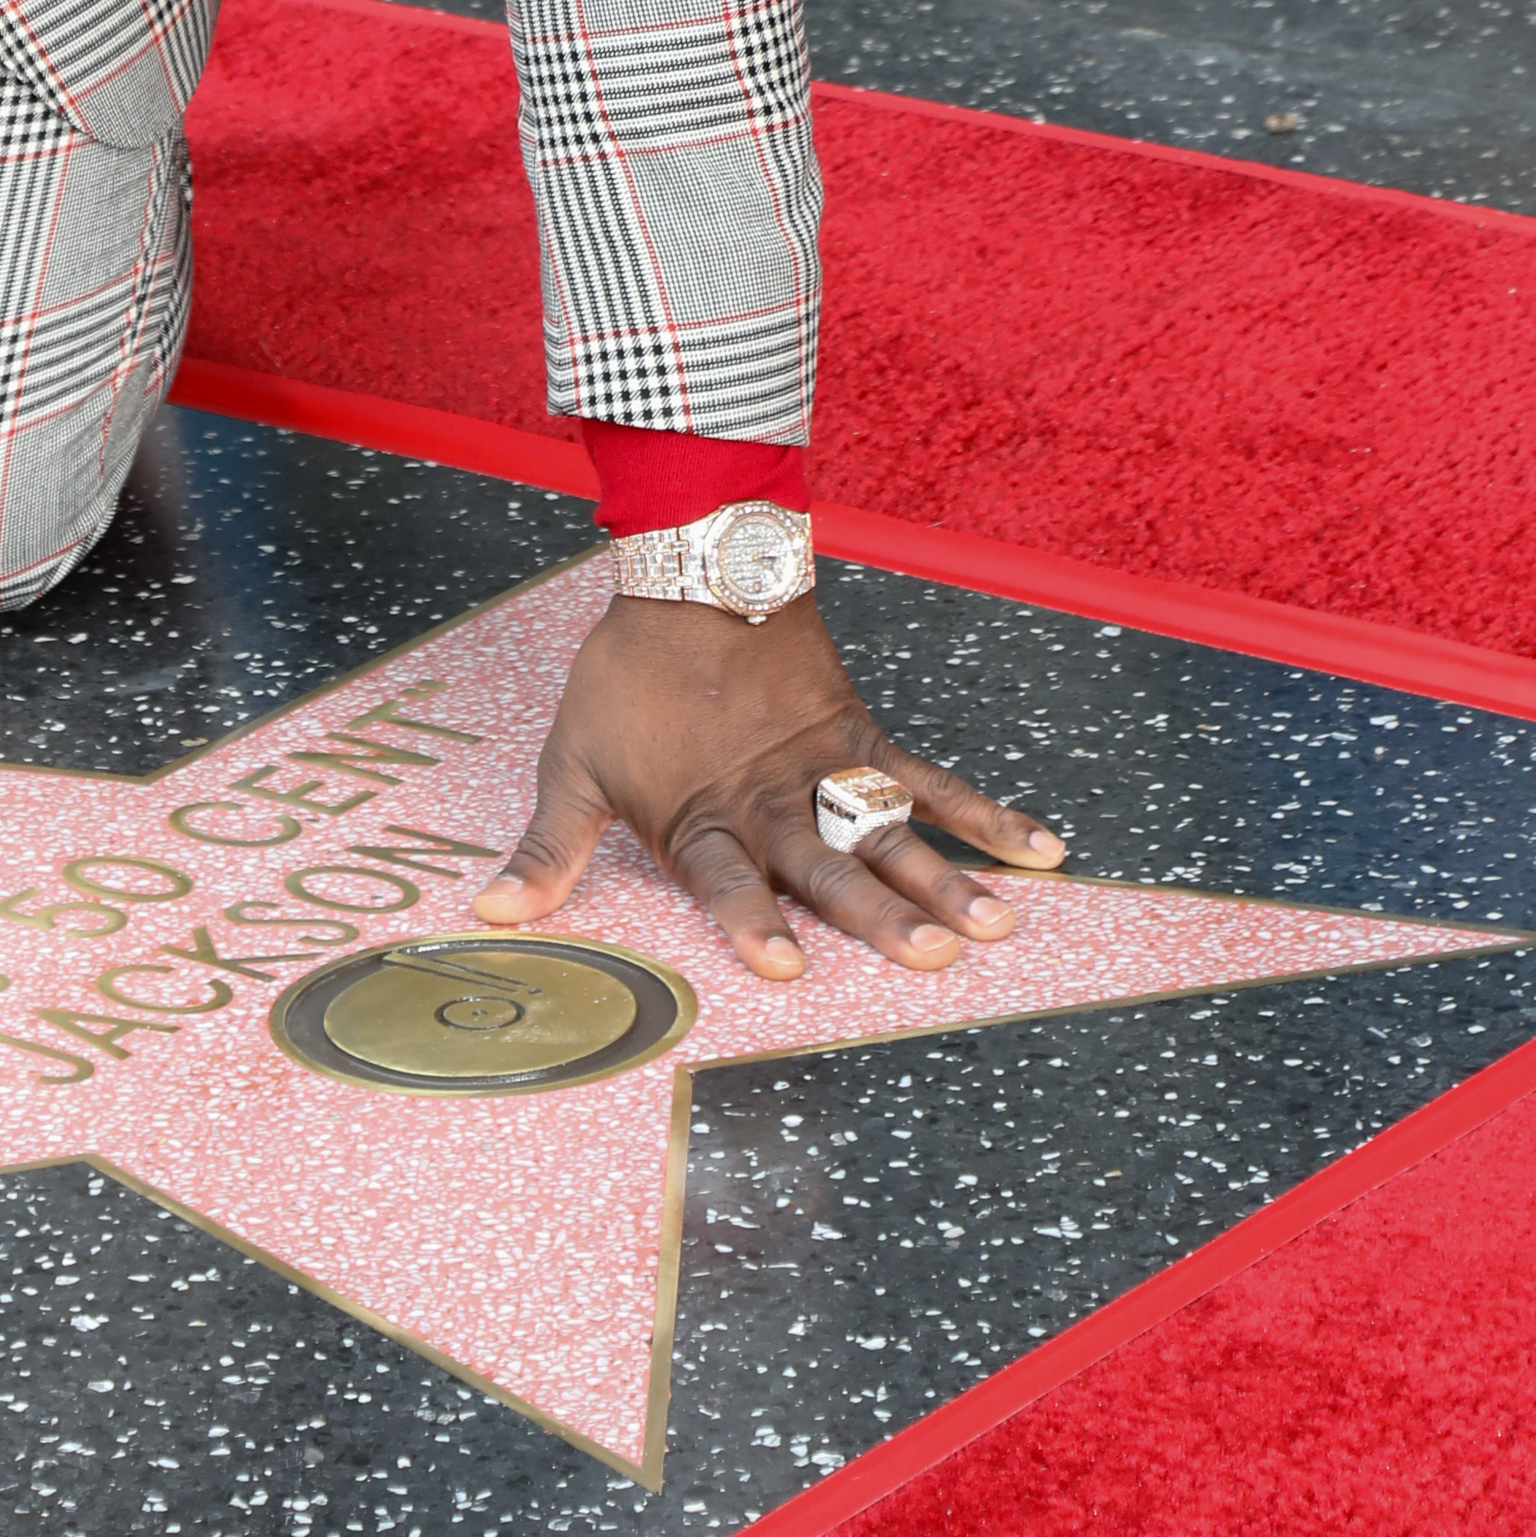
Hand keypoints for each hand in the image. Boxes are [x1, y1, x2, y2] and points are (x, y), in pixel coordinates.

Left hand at [472, 593, 1067, 983]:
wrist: (689, 572)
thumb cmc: (626, 677)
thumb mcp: (571, 762)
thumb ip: (549, 849)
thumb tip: (494, 915)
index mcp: (698, 817)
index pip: (726, 880)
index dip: (750, 920)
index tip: (785, 965)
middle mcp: (767, 801)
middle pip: (826, 865)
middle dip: (876, 913)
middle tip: (929, 955)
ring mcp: (822, 768)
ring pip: (887, 832)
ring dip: (942, 879)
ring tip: (992, 926)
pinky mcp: (860, 734)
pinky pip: (932, 779)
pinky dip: (988, 814)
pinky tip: (1042, 851)